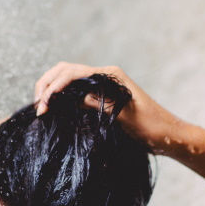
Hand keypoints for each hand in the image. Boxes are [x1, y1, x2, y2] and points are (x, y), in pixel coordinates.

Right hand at [33, 62, 181, 152]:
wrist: (167, 135)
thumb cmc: (150, 126)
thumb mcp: (121, 116)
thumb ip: (96, 104)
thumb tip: (69, 96)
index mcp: (110, 75)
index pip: (72, 73)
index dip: (54, 88)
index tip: (43, 107)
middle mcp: (105, 75)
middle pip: (66, 70)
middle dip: (47, 84)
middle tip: (37, 106)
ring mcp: (103, 84)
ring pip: (69, 78)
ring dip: (52, 88)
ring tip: (41, 107)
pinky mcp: (102, 95)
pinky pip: (76, 90)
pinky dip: (61, 95)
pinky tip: (55, 108)